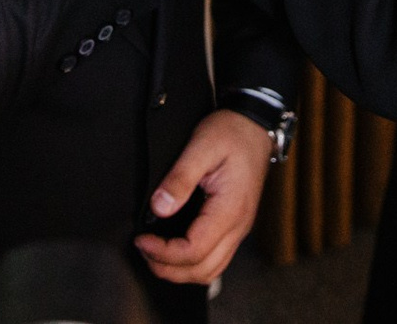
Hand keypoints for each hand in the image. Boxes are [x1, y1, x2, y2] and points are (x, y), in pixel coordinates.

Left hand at [136, 110, 272, 283]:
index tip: (142, 240)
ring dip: (180, 270)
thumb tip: (159, 208)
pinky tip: (174, 250)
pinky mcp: (235, 225)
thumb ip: (180, 178)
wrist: (255, 126)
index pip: (194, 251)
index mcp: (230, 209)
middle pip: (203, 270)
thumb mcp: (201, 146)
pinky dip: (193, 263)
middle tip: (143, 249)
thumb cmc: (231, 133)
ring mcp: (239, 228)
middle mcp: (238, 226)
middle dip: (168, 268)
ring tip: (155, 253)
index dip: (163, 253)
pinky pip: (215, 259)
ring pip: (210, 270)